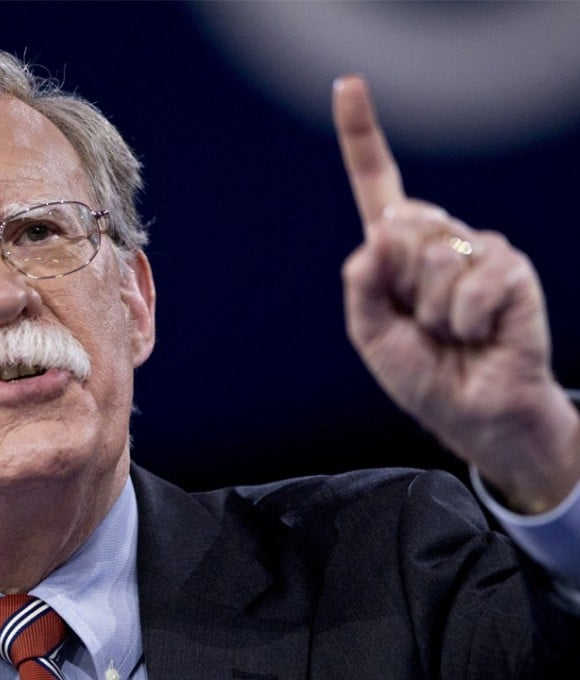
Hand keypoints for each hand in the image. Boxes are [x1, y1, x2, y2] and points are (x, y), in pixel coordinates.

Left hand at [333, 75, 579, 512]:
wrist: (474, 416)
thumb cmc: (423, 375)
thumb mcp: (370, 333)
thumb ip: (362, 282)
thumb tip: (382, 233)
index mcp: (399, 250)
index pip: (378, 185)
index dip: (361, 136)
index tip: (347, 84)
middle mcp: (440, 238)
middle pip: (398, 226)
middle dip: (401, 286)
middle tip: (425, 323)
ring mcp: (478, 249)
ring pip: (431, 256)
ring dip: (433, 311)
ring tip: (454, 333)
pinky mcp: (512, 269)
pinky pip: (471, 282)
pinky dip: (466, 320)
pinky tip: (481, 334)